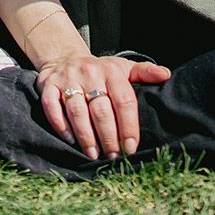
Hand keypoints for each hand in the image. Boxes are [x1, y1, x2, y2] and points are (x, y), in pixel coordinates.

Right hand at [35, 53, 171, 160]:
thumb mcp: (123, 68)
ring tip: (93, 154)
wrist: (63, 58)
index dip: (129, 126)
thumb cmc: (99, 71)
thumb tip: (167, 75)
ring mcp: (67, 79)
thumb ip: (144, 72)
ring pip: (77, 111)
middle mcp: (89, 73)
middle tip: (113, 156)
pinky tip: (70, 140)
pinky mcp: (48, 85)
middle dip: (108, 137)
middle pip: (101, 110)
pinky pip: (52, 107)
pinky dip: (60, 125)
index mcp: (111, 71)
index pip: (124, 101)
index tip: (131, 147)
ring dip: (86, 136)